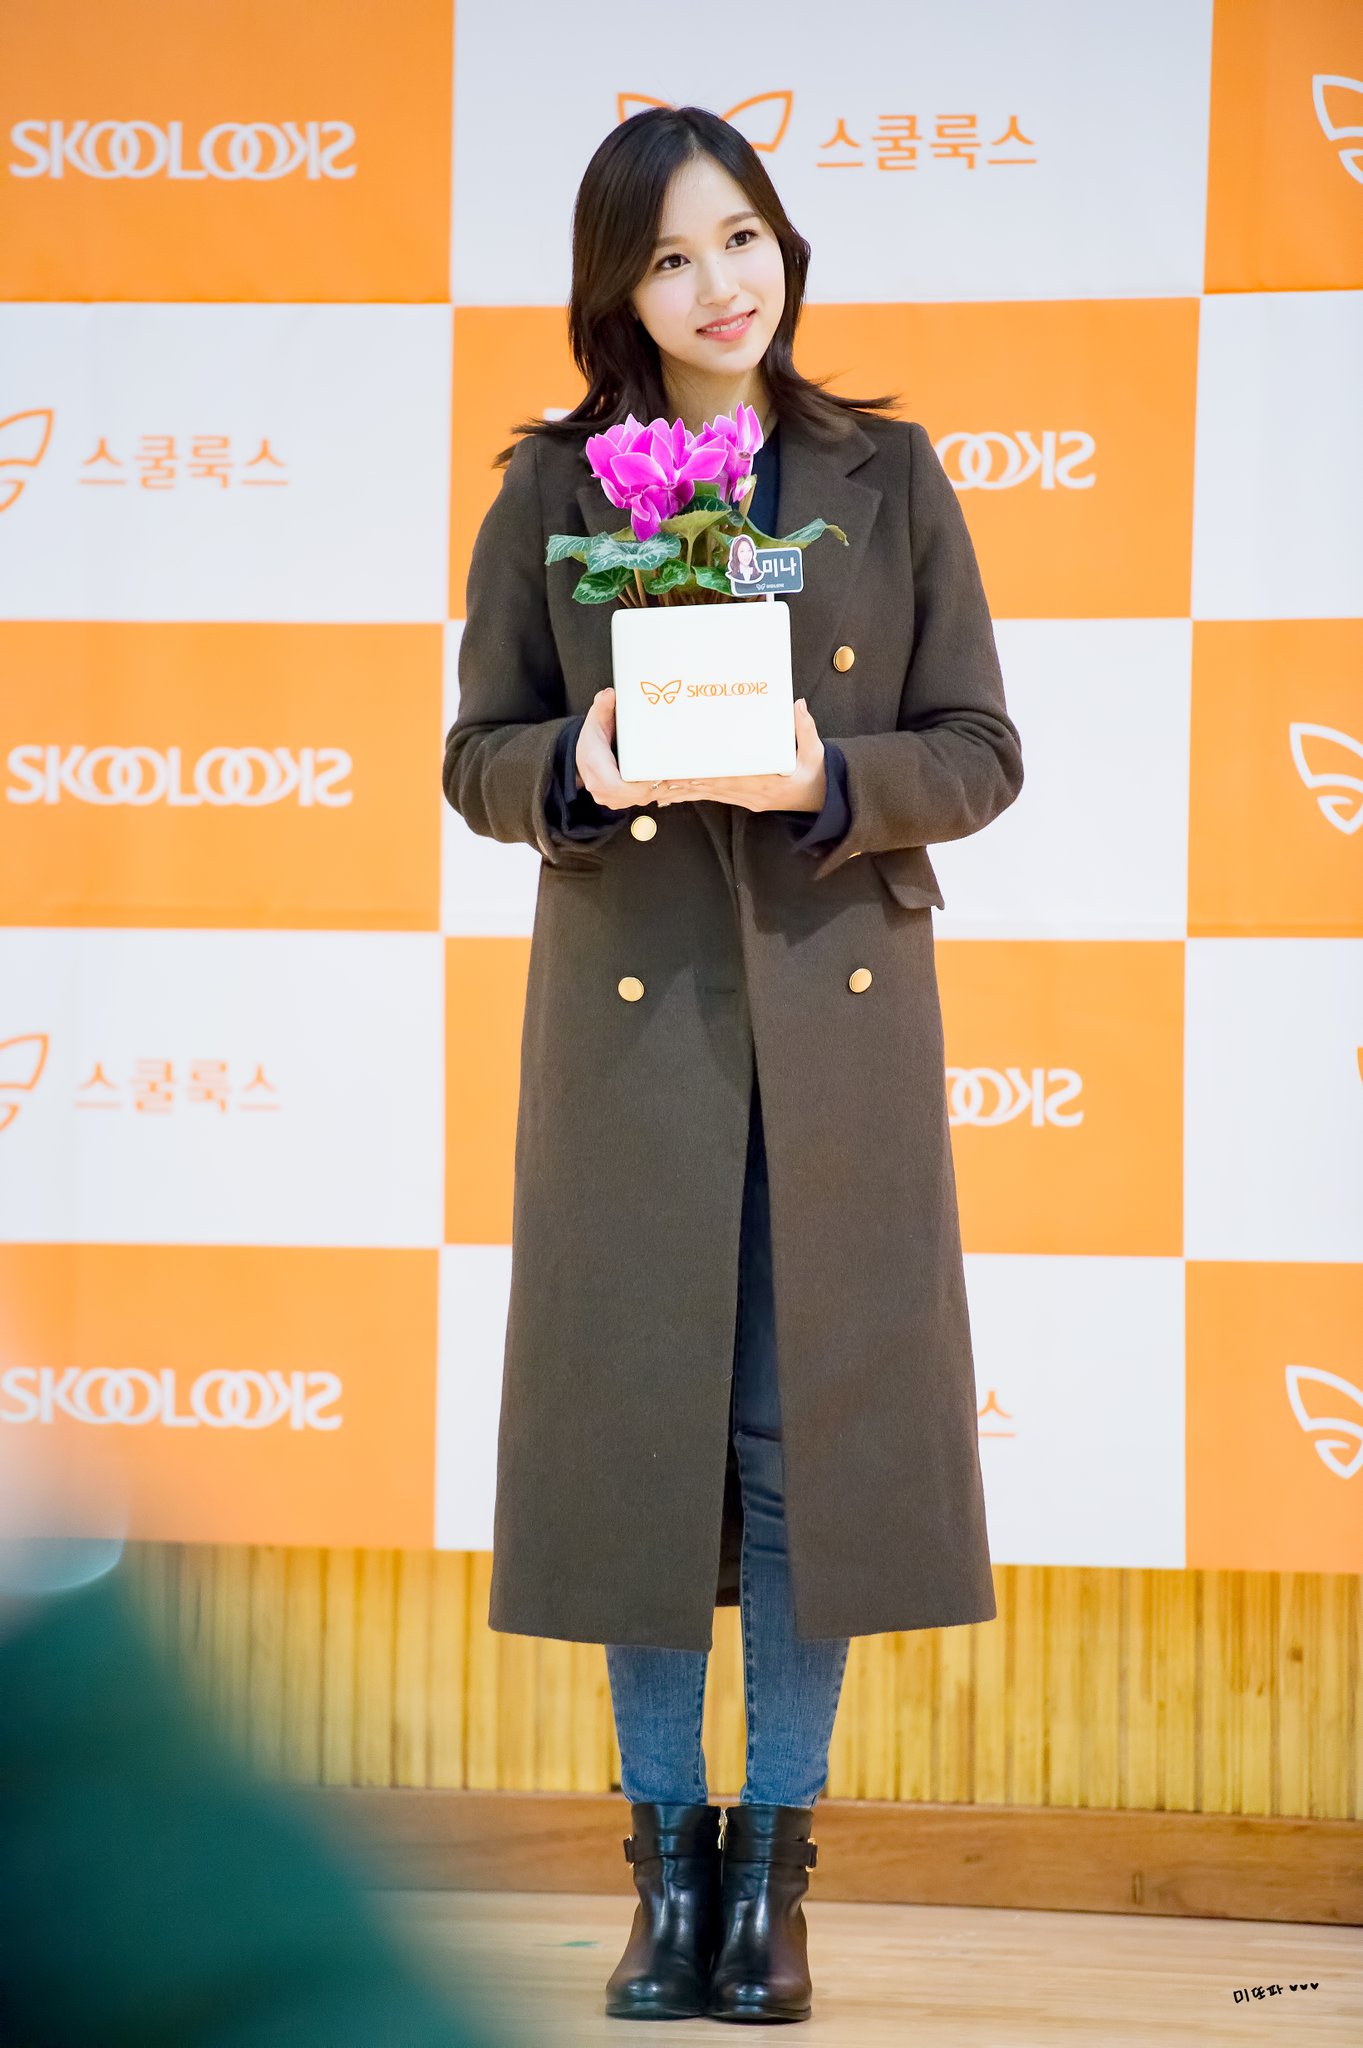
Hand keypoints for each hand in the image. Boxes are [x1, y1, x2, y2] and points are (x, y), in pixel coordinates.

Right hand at [573, 688, 669, 811]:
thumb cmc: (591, 740)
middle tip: (677, 773)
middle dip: (657, 785)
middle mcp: (601, 788)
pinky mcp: (618, 802)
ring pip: (640, 800)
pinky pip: (639, 801)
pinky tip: (669, 783)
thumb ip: (602, 707)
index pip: (618, 785)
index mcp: (596, 768)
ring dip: (658, 790)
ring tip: (678, 778)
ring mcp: (609, 798)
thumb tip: (609, 694)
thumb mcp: (595, 720)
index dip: (640, 784)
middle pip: (635, 795)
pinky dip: (654, 792)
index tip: (658, 775)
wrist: (583, 758)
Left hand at [653, 698, 826, 813]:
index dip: (708, 776)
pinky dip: (694, 796)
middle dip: (686, 783)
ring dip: (684, 792)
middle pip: (713, 788)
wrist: (824, 801)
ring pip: (709, 796)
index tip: (687, 770)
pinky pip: (714, 798)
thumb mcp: (816, 752)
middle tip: (660, 778)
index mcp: (768, 783)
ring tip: (657, 790)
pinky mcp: (744, 801)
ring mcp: (746, 799)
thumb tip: (797, 705)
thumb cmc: (817, 775)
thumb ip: (805, 729)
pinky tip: (673, 797)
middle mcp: (752, 794)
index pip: (733, 778)